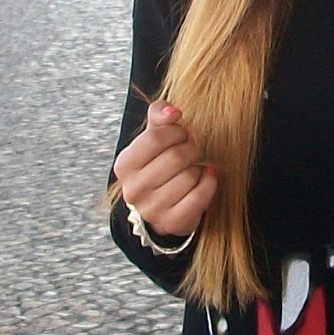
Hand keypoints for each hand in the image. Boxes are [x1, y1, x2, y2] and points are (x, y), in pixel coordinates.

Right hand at [112, 101, 216, 236]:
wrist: (160, 206)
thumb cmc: (158, 165)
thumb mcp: (153, 137)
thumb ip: (159, 115)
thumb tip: (172, 112)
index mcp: (125, 165)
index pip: (154, 138)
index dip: (175, 132)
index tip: (181, 134)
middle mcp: (133, 190)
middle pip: (175, 157)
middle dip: (190, 149)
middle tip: (191, 150)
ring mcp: (152, 209)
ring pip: (189, 177)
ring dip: (197, 167)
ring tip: (193, 167)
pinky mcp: (172, 222)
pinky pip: (200, 196)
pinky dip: (208, 183)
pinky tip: (204, 177)